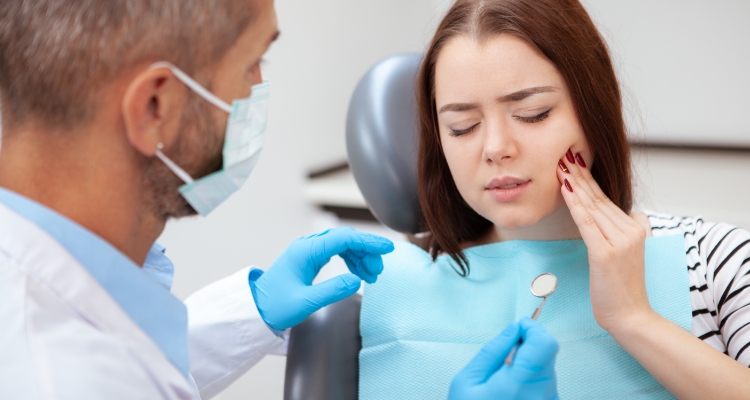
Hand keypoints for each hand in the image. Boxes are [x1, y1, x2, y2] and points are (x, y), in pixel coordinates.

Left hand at [249, 227, 393, 330]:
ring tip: (372, 275)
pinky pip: (336, 252)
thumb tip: (357, 281)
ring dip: (360, 256)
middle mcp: (308, 246)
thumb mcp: (305, 302)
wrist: (256, 310)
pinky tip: (359, 273)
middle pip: (345, 238)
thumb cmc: (275, 307)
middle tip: (378, 272)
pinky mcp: (310, 258)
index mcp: (306, 251)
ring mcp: (309, 251)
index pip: (344, 238)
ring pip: (342, 245)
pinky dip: (351, 260)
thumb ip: (332, 291)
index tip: (387, 248)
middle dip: (366, 251)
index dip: (368, 242)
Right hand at [449, 318, 558, 399]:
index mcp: (518, 385)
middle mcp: (540, 395)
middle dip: (529, 346)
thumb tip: (513, 330)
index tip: (520, 327)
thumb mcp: (468, 380)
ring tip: (504, 379)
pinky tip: (512, 391)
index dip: (533, 329)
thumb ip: (493, 350)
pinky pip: (546, 385)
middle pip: (547, 354)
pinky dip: (532, 380)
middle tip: (505, 355)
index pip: (545, 344)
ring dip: (530, 364)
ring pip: (547, 369)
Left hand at [557, 149, 651, 331]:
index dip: (588, 179)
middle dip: (579, 174)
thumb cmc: (621, 288)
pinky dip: (575, 205)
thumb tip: (605, 214)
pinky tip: (566, 190)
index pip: (606, 198)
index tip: (573, 161)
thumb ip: (616, 232)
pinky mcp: (606, 253)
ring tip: (560, 166)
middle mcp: (631, 230)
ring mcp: (620, 241)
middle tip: (564, 154)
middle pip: (598, 197)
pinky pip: (587, 223)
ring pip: (592, 206)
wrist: (631, 316)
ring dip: (574, 184)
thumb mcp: (623, 254)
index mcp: (636, 227)